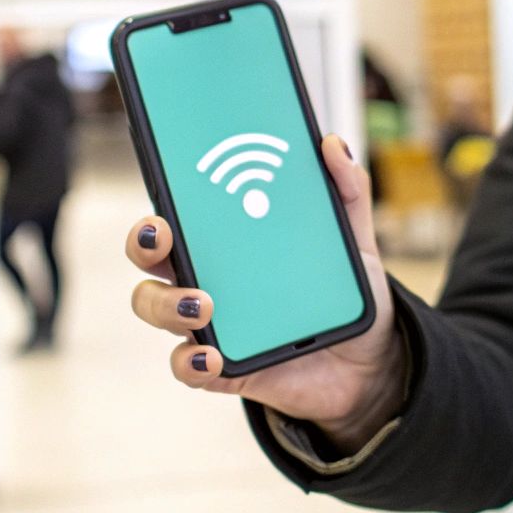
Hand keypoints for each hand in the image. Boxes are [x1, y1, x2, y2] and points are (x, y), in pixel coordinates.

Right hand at [125, 134, 405, 452]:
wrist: (368, 362)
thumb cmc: (343, 292)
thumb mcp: (353, 239)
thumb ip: (346, 191)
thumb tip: (331, 144)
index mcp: (228, 239)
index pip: (180, 208)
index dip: (161, 190)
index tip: (165, 177)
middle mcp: (207, 275)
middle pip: (151, 255)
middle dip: (144, 241)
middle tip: (165, 235)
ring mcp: (210, 323)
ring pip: (156, 307)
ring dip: (166, 303)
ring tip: (203, 304)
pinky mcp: (223, 368)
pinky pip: (188, 367)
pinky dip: (191, 363)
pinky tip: (212, 357)